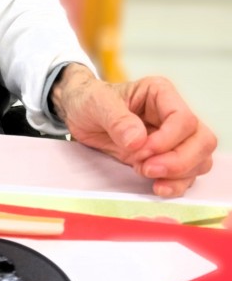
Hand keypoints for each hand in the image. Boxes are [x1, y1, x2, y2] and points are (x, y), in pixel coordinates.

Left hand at [50, 64, 216, 196]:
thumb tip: (137, 141)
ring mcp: (173, 138)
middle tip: (146, 168)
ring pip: (199, 160)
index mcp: (160, 93)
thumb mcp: (96, 103)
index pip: (183, 119)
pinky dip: (175, 185)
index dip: (167, 140)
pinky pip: (186, 175)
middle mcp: (172, 115)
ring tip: (146, 174)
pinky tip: (156, 187)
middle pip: (201, 141)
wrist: (79, 112)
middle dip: (178, 161)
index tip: (141, 151)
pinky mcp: (166, 157)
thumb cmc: (89, 100)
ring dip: (178, 175)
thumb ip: (117, 120)